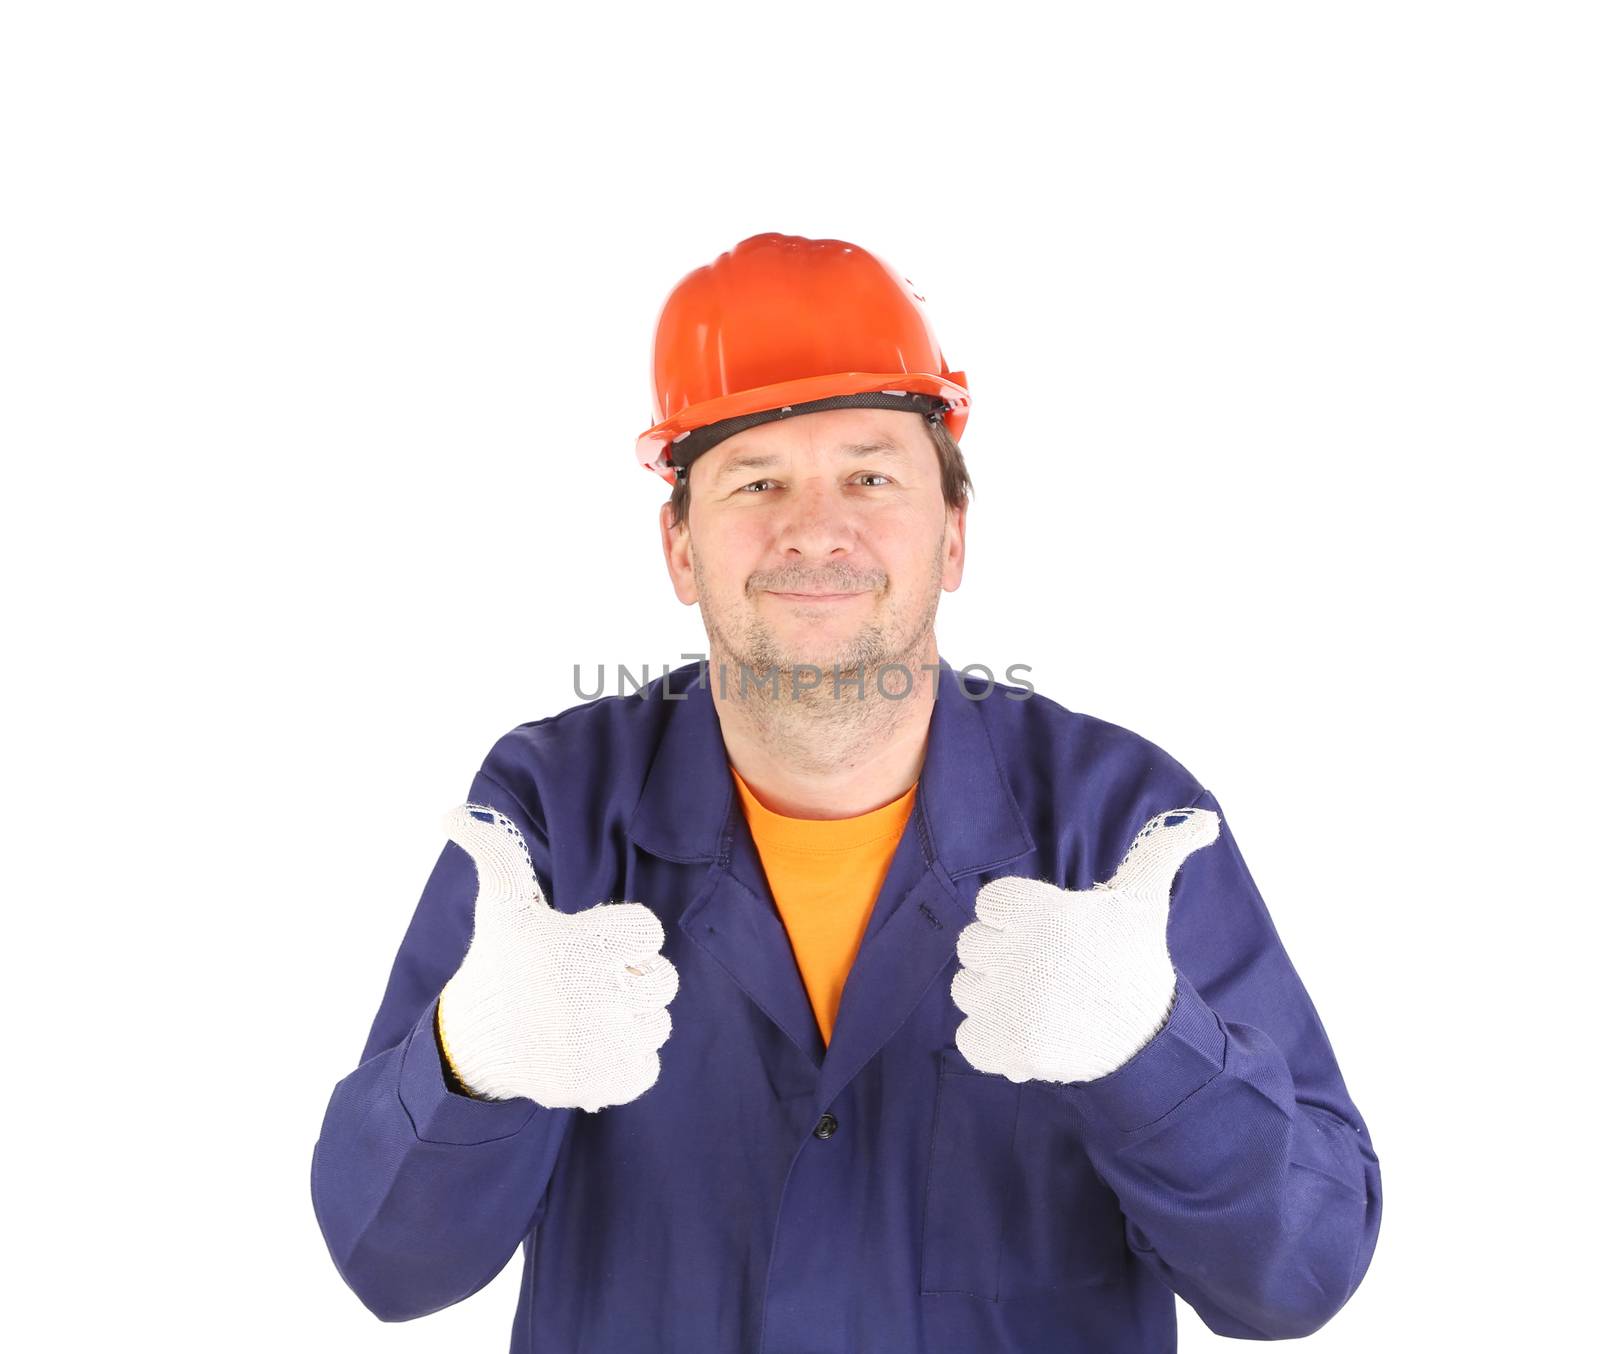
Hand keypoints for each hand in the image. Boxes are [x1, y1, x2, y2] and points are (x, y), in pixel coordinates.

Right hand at [436, 802, 678, 1111]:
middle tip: (592, 985)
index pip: (650, 932)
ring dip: (631, 1020)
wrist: (473, 1045)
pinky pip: (648, 1066)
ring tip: (588, 1017)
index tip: (593, 947)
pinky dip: (627, 1061)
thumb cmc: (501, 964)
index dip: (626, 940)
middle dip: (635, 979)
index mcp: (582, 944)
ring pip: (658, 1023)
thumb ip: (497, 855)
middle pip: (665, 980)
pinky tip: (592, 1048)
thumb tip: (452, 813)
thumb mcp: (501, 907)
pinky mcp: (606, 1083)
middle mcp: (598, 993)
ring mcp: (604, 1042)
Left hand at [950, 807, 1219, 1083]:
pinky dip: (991, 1041)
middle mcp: (1020, 953)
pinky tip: (1028, 1034)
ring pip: (965, 989)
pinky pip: (968, 1037)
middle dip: (1004, 957)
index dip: (1017, 920)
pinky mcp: (1004, 1046)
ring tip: (1040, 1003)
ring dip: (995, 999)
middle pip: (973, 945)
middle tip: (1046, 970)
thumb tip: (1205, 820)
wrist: (1149, 1040)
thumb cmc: (1136, 960)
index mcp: (1042, 910)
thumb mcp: (1145, 899)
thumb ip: (1159, 849)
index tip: (1048, 935)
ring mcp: (1009, 1002)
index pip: (990, 903)